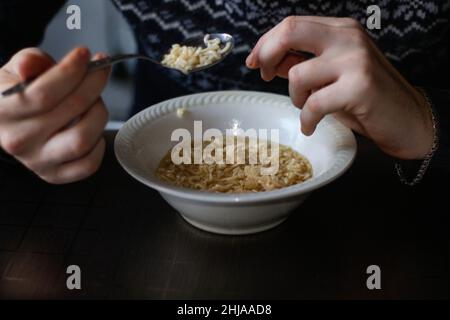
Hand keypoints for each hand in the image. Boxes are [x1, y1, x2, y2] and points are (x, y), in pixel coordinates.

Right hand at [0, 47, 110, 183]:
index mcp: (2, 111)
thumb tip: (29, 67)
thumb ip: (27, 62)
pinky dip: (99, 146)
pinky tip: (93, 128)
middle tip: (99, 70)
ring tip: (95, 100)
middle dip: (93, 84)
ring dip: (98, 113)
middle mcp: (18, 140)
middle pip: (71, 111)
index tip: (85, 54)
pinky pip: (88, 165)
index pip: (43, 93)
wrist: (8, 122)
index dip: (70, 71)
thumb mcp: (15, 69)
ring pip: (82, 139)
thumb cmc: (17, 92)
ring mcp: (37, 161)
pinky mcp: (55, 174)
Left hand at [246, 16, 433, 159]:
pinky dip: (306, 120)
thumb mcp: (331, 75)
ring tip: (307, 108)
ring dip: (295, 98)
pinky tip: (310, 126)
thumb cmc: (366, 98)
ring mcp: (355, 60)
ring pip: (298, 74)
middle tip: (264, 76)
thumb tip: (267, 60)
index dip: (266, 43)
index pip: (292, 25)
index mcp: (341, 30)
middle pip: (290, 31)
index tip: (255, 62)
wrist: (407, 119)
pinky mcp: (359, 87)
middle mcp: (348, 38)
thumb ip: (301, 63)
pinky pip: (312, 104)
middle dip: (266, 54)